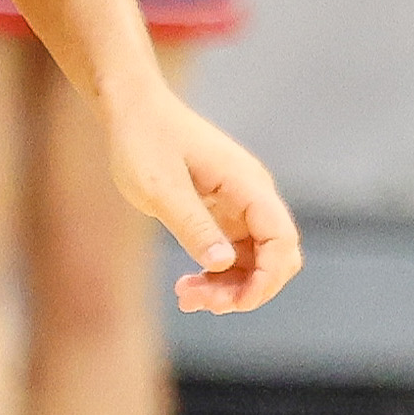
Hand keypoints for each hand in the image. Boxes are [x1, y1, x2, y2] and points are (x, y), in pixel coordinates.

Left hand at [101, 77, 299, 313]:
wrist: (132, 110)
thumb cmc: (143, 140)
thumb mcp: (161, 188)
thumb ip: (192, 225)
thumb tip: (223, 264)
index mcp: (246, 184)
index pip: (281, 239)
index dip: (268, 277)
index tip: (236, 303)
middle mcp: (252, 195)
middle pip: (275, 256)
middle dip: (246, 288)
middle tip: (199, 302)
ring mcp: (240, 205)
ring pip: (254, 260)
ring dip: (228, 286)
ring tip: (187, 296)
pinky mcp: (222, 212)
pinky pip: (234, 253)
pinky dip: (217, 274)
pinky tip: (189, 285)